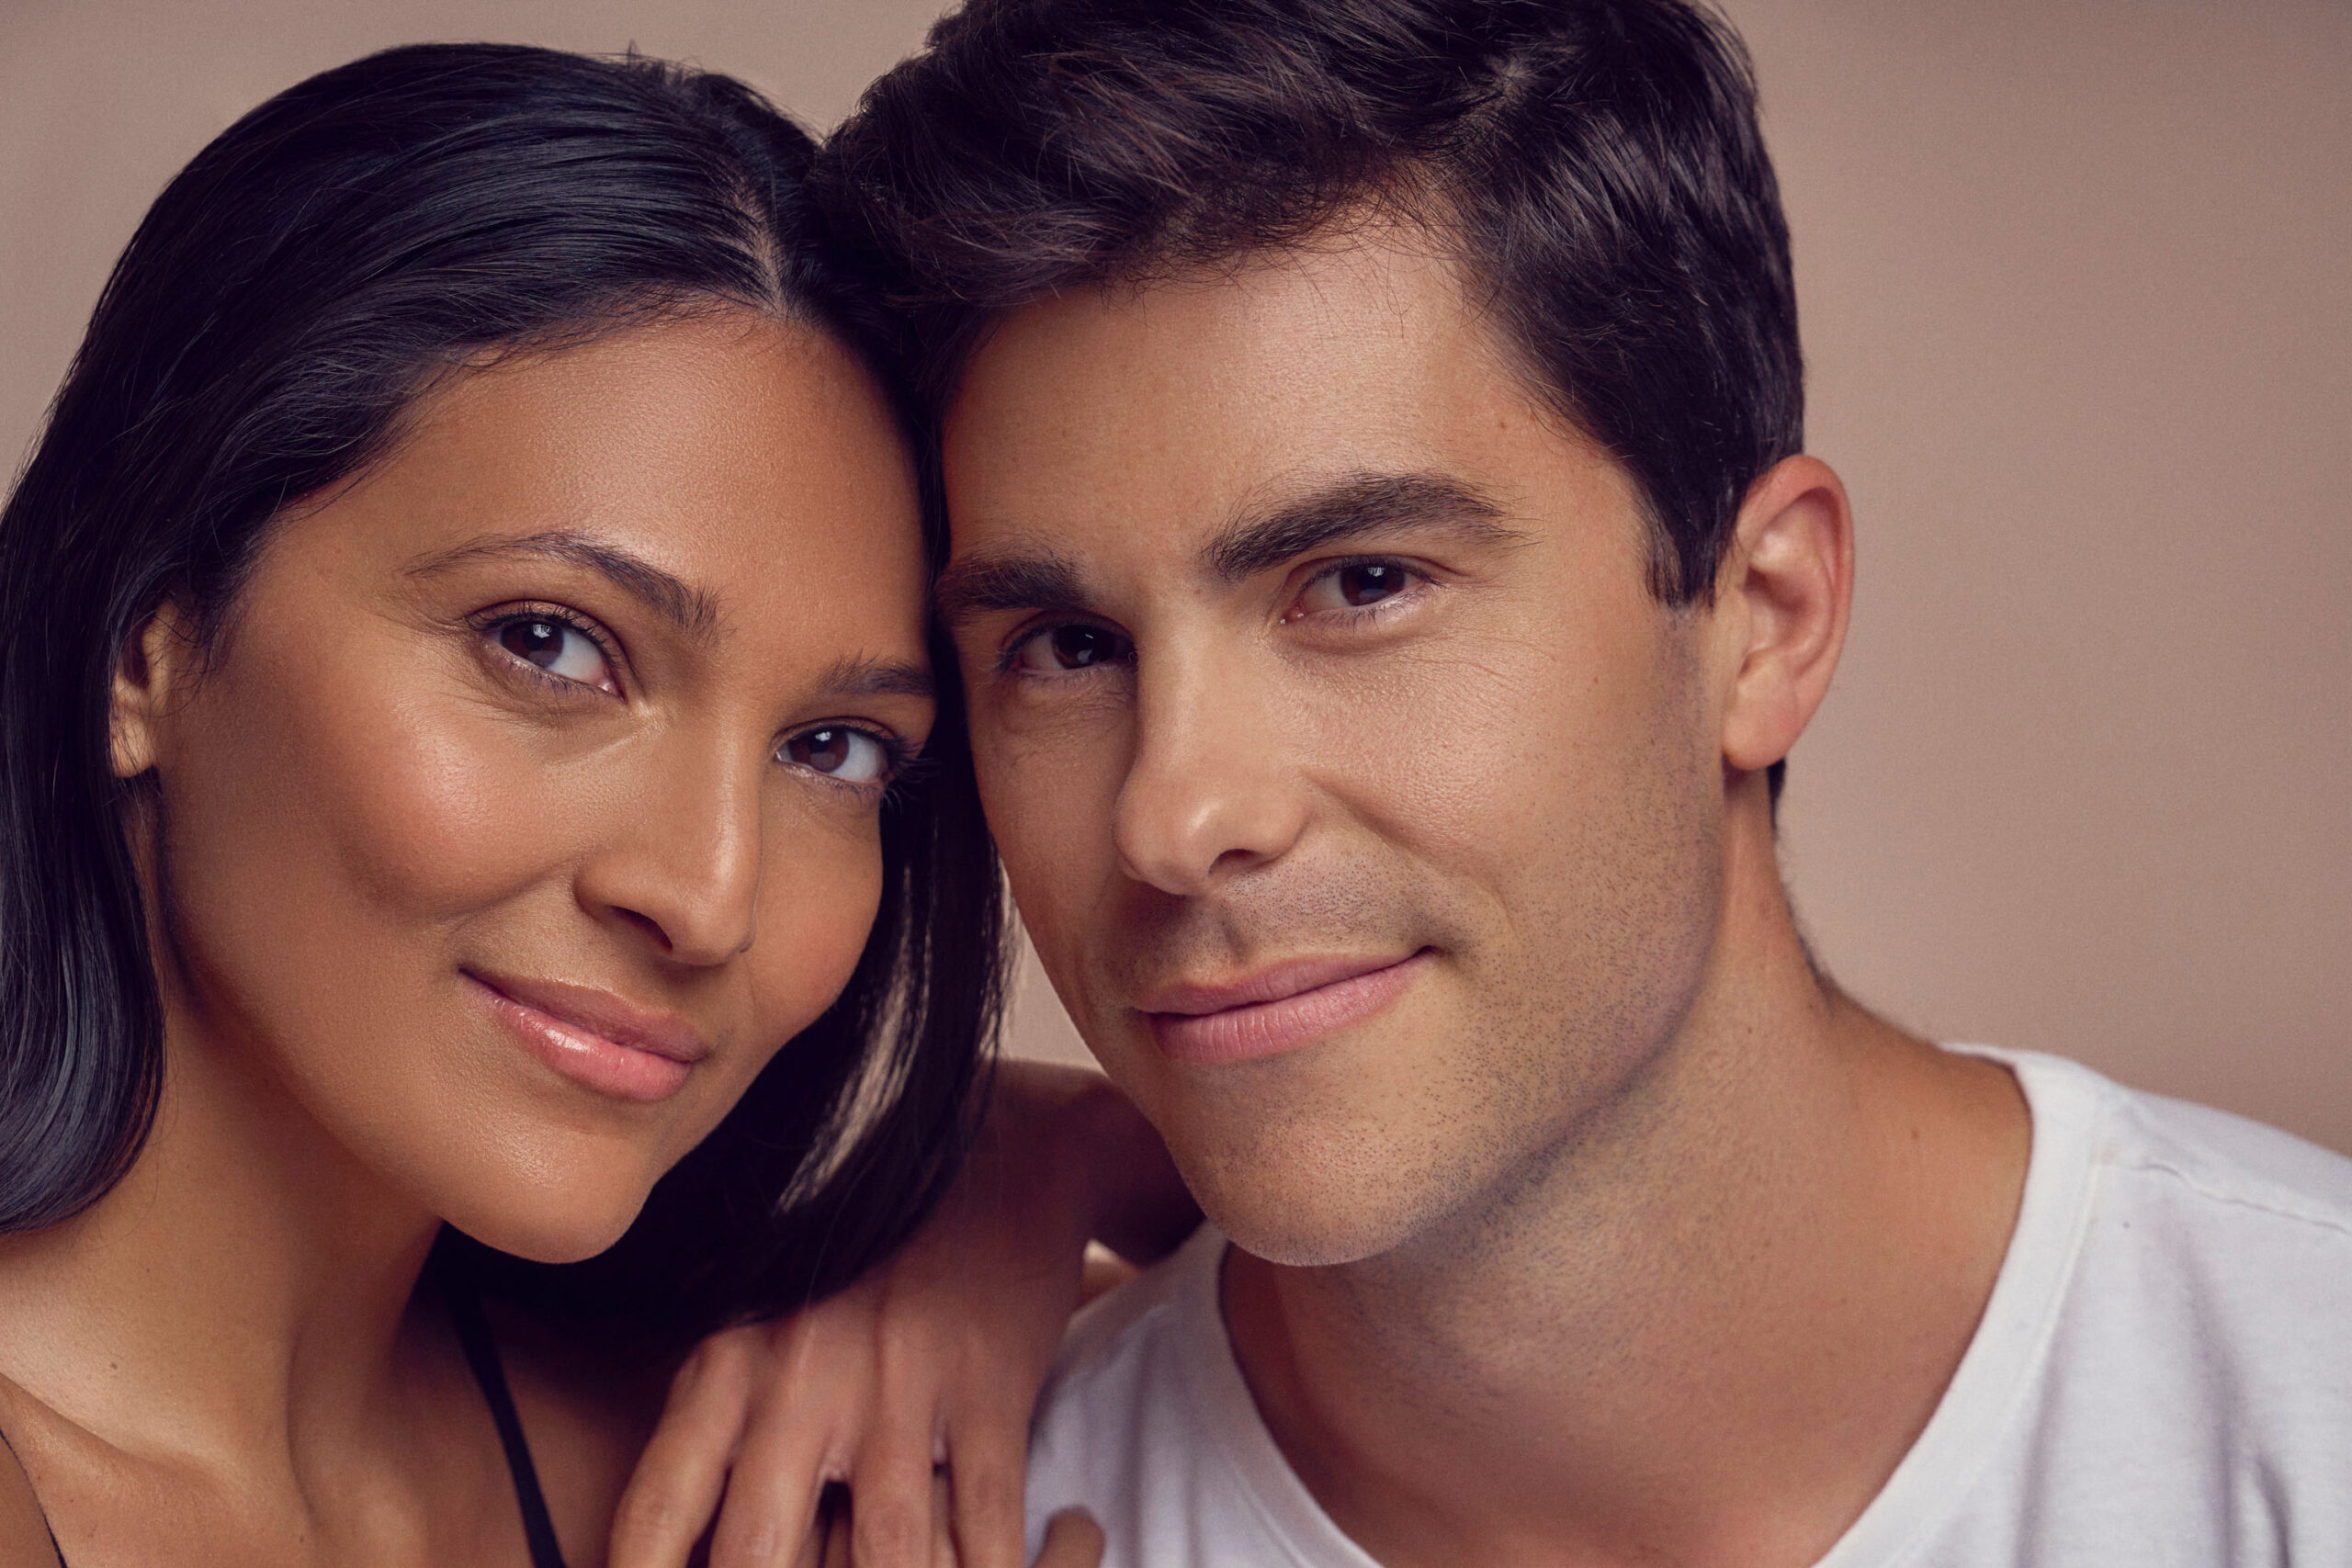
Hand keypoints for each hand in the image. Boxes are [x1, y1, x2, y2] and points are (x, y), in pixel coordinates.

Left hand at [609, 1061, 1192, 1567]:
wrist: (1003, 1153)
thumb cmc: (870, 1260)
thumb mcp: (764, 1320)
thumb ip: (715, 1426)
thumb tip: (668, 1558)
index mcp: (729, 1362)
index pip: (659, 1511)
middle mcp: (801, 1374)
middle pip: (758, 1553)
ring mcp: (900, 1381)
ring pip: (888, 1555)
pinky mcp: (991, 1387)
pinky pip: (987, 1525)